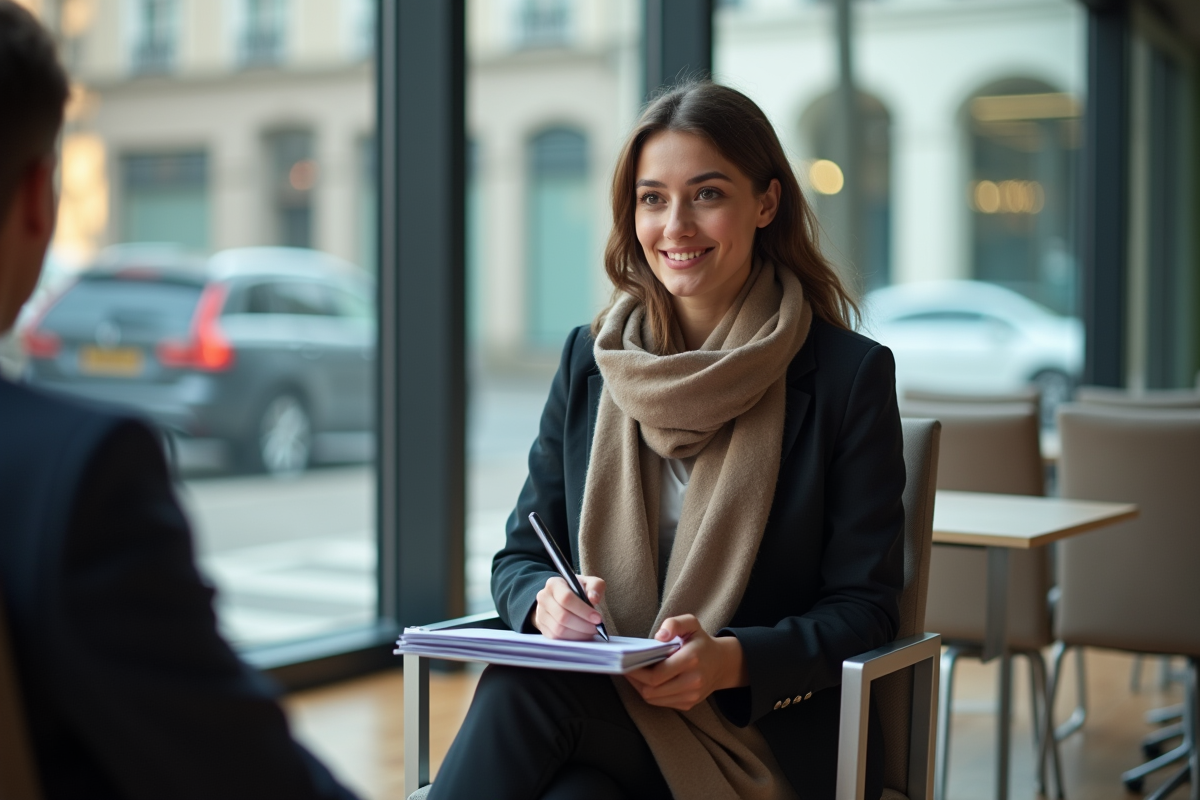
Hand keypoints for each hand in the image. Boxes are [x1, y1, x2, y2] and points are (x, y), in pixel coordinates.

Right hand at [534, 575, 605, 639]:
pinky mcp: (542, 627)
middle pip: (562, 616)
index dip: (583, 610)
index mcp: (554, 584)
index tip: (597, 618)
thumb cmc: (578, 590)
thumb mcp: (589, 583)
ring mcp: (541, 614)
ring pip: (559, 629)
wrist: (562, 598)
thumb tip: (594, 599)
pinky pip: (556, 637)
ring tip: (591, 631)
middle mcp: (544, 598)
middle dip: (583, 624)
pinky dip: (572, 639)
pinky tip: (582, 635)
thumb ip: (595, 587)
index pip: (566, 598)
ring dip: (578, 634)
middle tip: (597, 627)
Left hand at [624, 614, 747, 710]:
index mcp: (691, 659)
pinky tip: (647, 681)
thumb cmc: (701, 642)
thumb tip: (659, 637)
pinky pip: (661, 703)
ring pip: (654, 699)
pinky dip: (651, 693)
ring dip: (640, 687)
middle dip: (635, 680)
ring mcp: (691, 696)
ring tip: (635, 674)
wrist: (722, 663)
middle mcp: (693, 681)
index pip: (655, 675)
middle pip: (651, 690)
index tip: (626, 662)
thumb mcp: (691, 623)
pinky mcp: (688, 704)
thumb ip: (674, 624)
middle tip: (626, 668)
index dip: (636, 671)